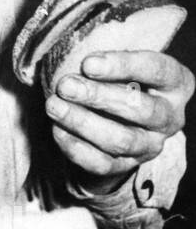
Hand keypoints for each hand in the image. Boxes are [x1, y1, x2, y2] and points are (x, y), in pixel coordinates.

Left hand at [46, 50, 193, 191]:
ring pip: (121, 140)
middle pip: (142, 109)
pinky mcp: (126, 166)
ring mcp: (149, 146)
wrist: (112, 123)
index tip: (88, 63)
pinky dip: (76, 147)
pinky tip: (57, 129)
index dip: (123, 66)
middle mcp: (169, 117)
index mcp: (175, 84)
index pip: (157, 70)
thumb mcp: (118, 66)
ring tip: (54, 106)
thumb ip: (103, 62)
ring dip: (83, 122)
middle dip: (99, 97)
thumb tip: (72, 62)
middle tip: (65, 86)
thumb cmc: (116, 81)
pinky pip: (102, 163)